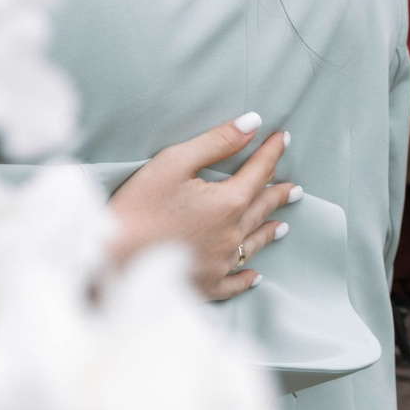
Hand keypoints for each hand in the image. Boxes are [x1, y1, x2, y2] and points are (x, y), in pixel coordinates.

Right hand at [106, 113, 299, 301]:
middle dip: (278, 194)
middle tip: (294, 189)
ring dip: (269, 232)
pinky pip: (234, 282)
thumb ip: (216, 142)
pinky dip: (247, 278)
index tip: (283, 139)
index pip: (259, 172)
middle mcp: (232, 234)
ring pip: (254, 244)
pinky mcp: (206, 286)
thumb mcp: (175, 162)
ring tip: (282, 226)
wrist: (115, 258)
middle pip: (262, 208)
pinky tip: (254, 275)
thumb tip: (252, 123)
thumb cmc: (139, 206)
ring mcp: (221, 263)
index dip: (271, 153)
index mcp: (228, 202)